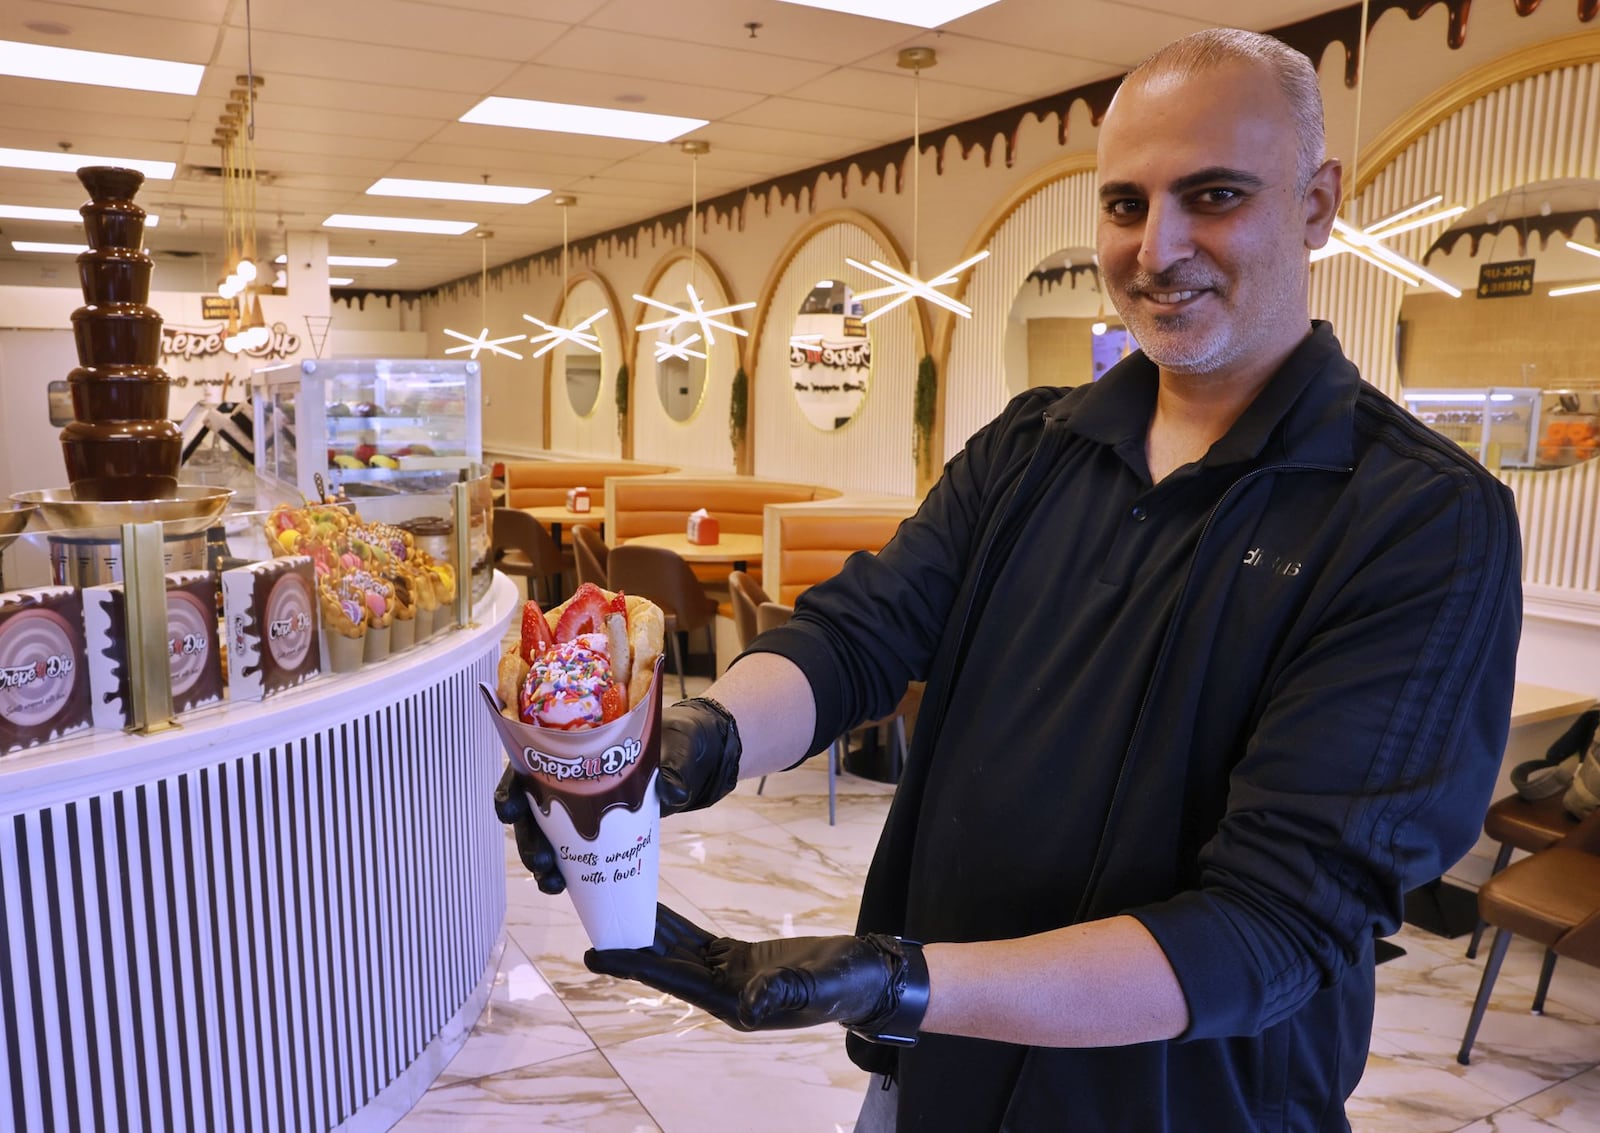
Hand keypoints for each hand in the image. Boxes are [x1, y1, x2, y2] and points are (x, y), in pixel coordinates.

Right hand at [495, 697, 742, 892]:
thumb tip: (674, 792)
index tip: (510, 811)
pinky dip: (566, 870)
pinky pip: (572, 851)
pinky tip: (566, 887)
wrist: (688, 757)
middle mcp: (565, 777)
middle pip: (530, 811)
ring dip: (543, 863)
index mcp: (571, 746)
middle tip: (543, 861)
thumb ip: (673, 768)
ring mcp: (578, 805)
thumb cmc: (674, 741)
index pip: (525, 767)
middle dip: (529, 840)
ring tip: (553, 883)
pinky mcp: (596, 827)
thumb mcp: (676, 748)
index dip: (510, 790)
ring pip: (545, 836)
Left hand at [584, 904, 929, 1044]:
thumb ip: (781, 994)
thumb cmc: (843, 985)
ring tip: (615, 909)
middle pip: (664, 965)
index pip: (671, 980)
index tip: (594, 954)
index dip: (632, 965)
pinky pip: (697, 940)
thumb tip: (749, 1005)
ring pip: (678, 951)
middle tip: (592, 921)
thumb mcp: (814, 987)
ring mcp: (730, 975)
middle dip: (629, 947)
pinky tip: (657, 912)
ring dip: (648, 933)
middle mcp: (723, 992)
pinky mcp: (741, 958)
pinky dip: (675, 926)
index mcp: (732, 1002)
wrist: (866, 978)